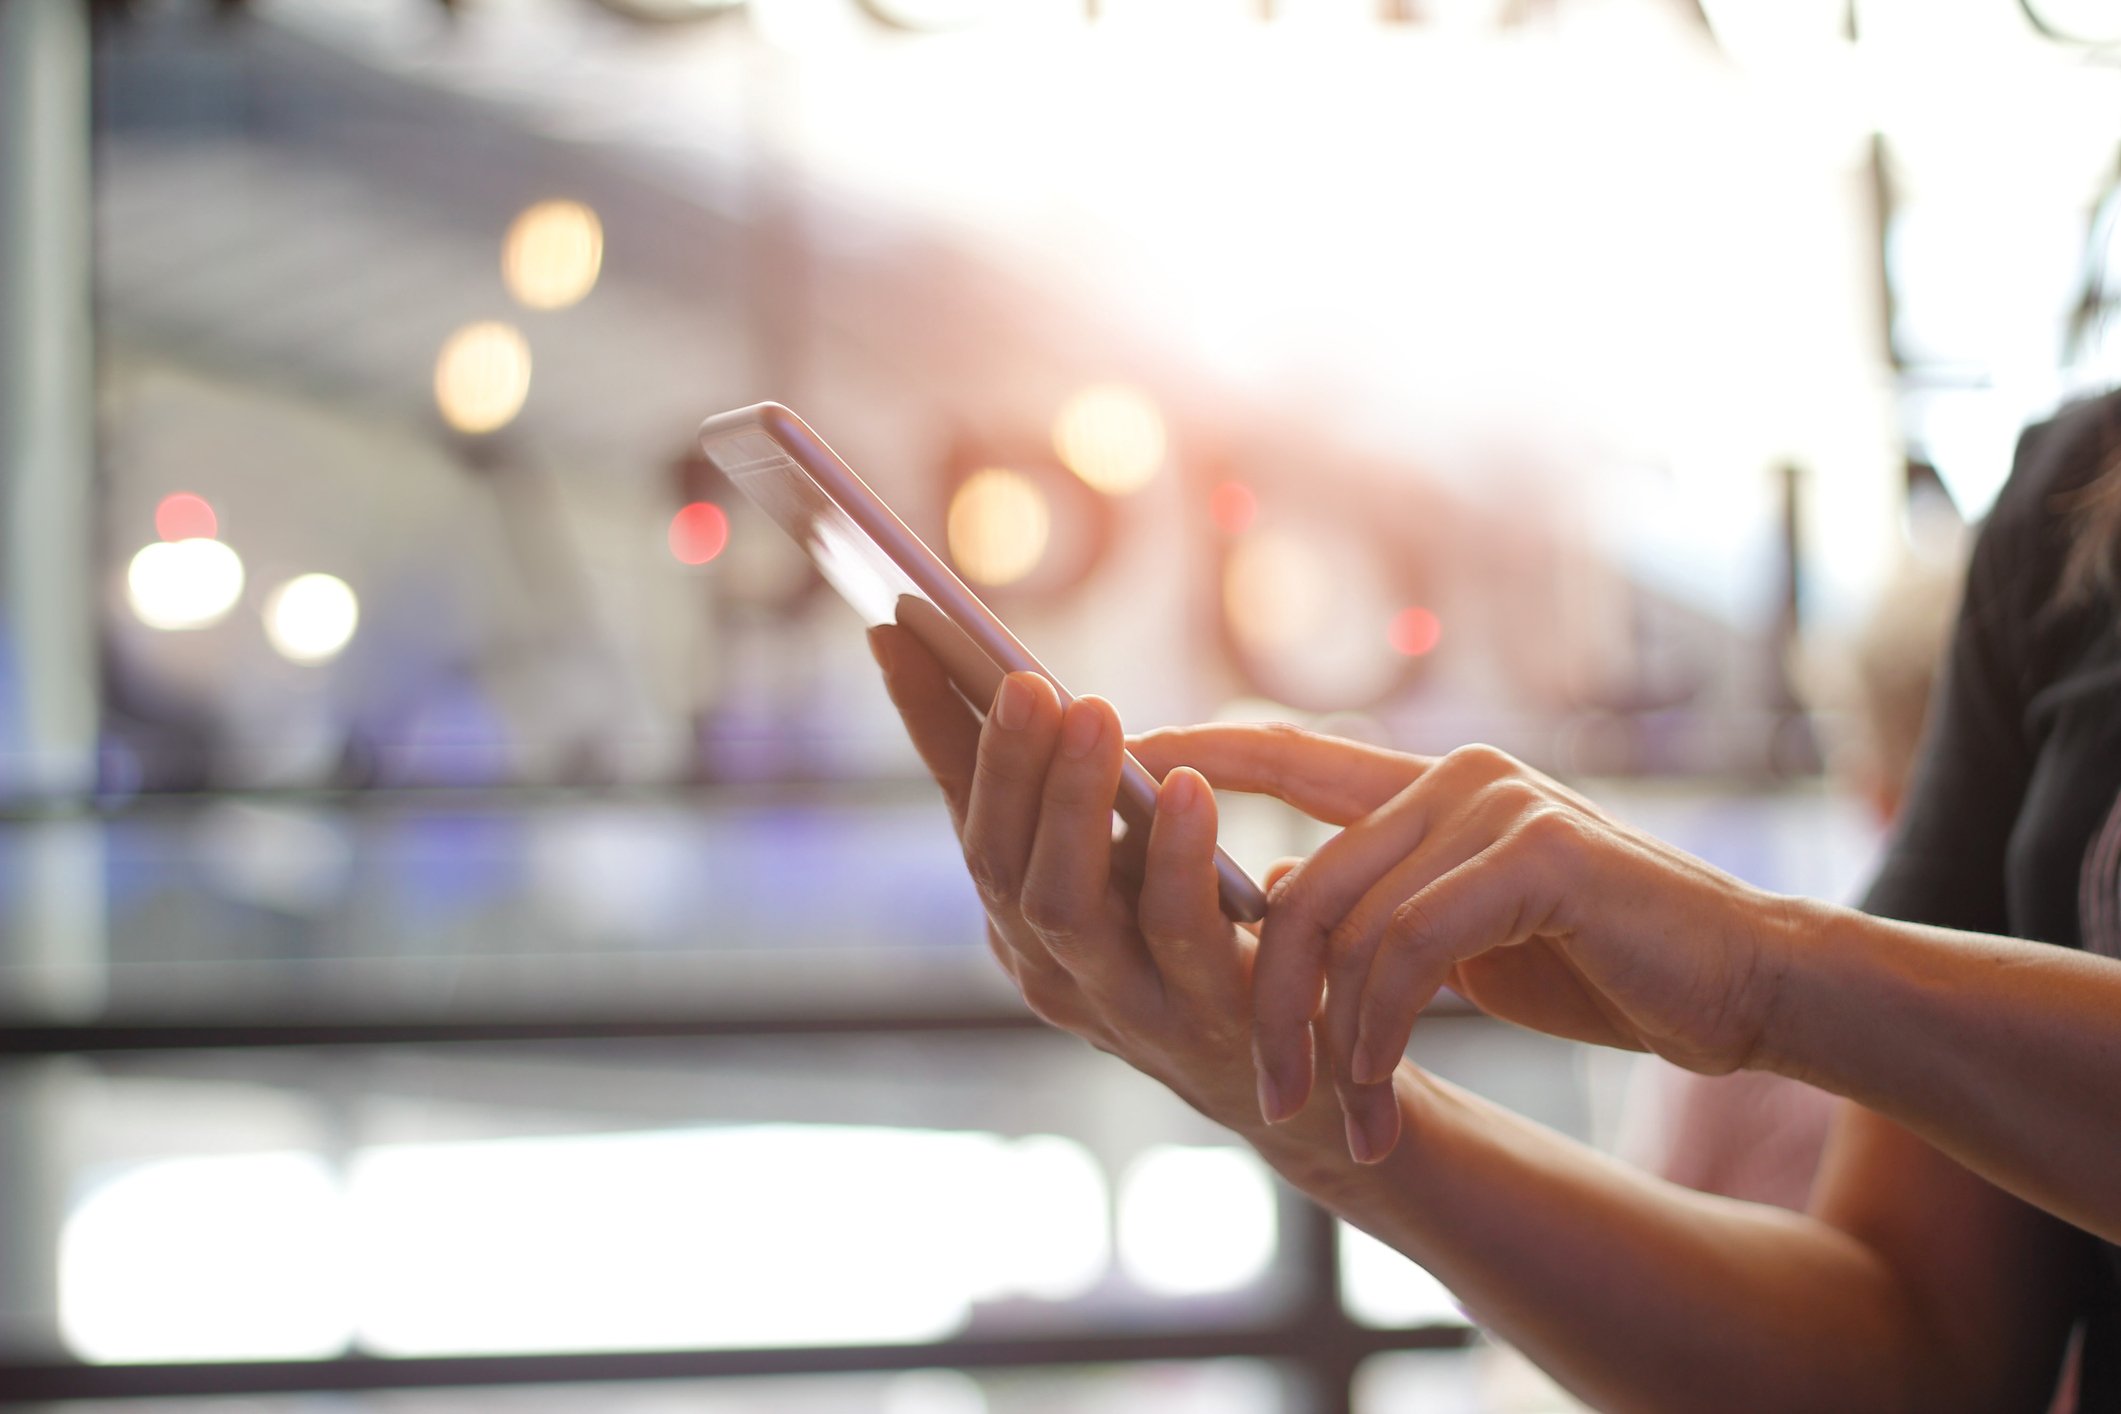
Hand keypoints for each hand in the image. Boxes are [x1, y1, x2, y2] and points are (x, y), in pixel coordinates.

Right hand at [868, 625, 1302, 1137]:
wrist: (1304, 1084)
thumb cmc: (1210, 950)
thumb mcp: (1137, 865)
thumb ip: (1093, 800)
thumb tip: (1051, 691)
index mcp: (1020, 914)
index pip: (960, 806)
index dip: (926, 721)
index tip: (897, 628)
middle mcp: (1046, 963)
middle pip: (995, 862)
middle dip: (1002, 763)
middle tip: (1022, 679)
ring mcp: (1115, 1002)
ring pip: (1061, 903)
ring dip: (1070, 803)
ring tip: (1090, 716)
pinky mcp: (1201, 1022)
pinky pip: (1175, 934)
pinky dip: (1176, 857)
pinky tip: (1188, 791)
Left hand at [1128, 725, 1792, 1162]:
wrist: (1745, 984)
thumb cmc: (1603, 963)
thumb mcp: (1466, 933)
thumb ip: (1379, 908)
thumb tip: (1268, 904)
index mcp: (1430, 786)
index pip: (1281, 754)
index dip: (1189, 759)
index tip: (1106, 784)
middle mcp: (1454, 777)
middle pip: (1301, 881)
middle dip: (1265, 997)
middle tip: (1264, 1092)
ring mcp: (1496, 806)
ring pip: (1346, 921)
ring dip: (1328, 1040)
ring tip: (1337, 1120)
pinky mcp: (1540, 855)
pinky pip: (1411, 949)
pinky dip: (1380, 1030)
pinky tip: (1381, 1094)